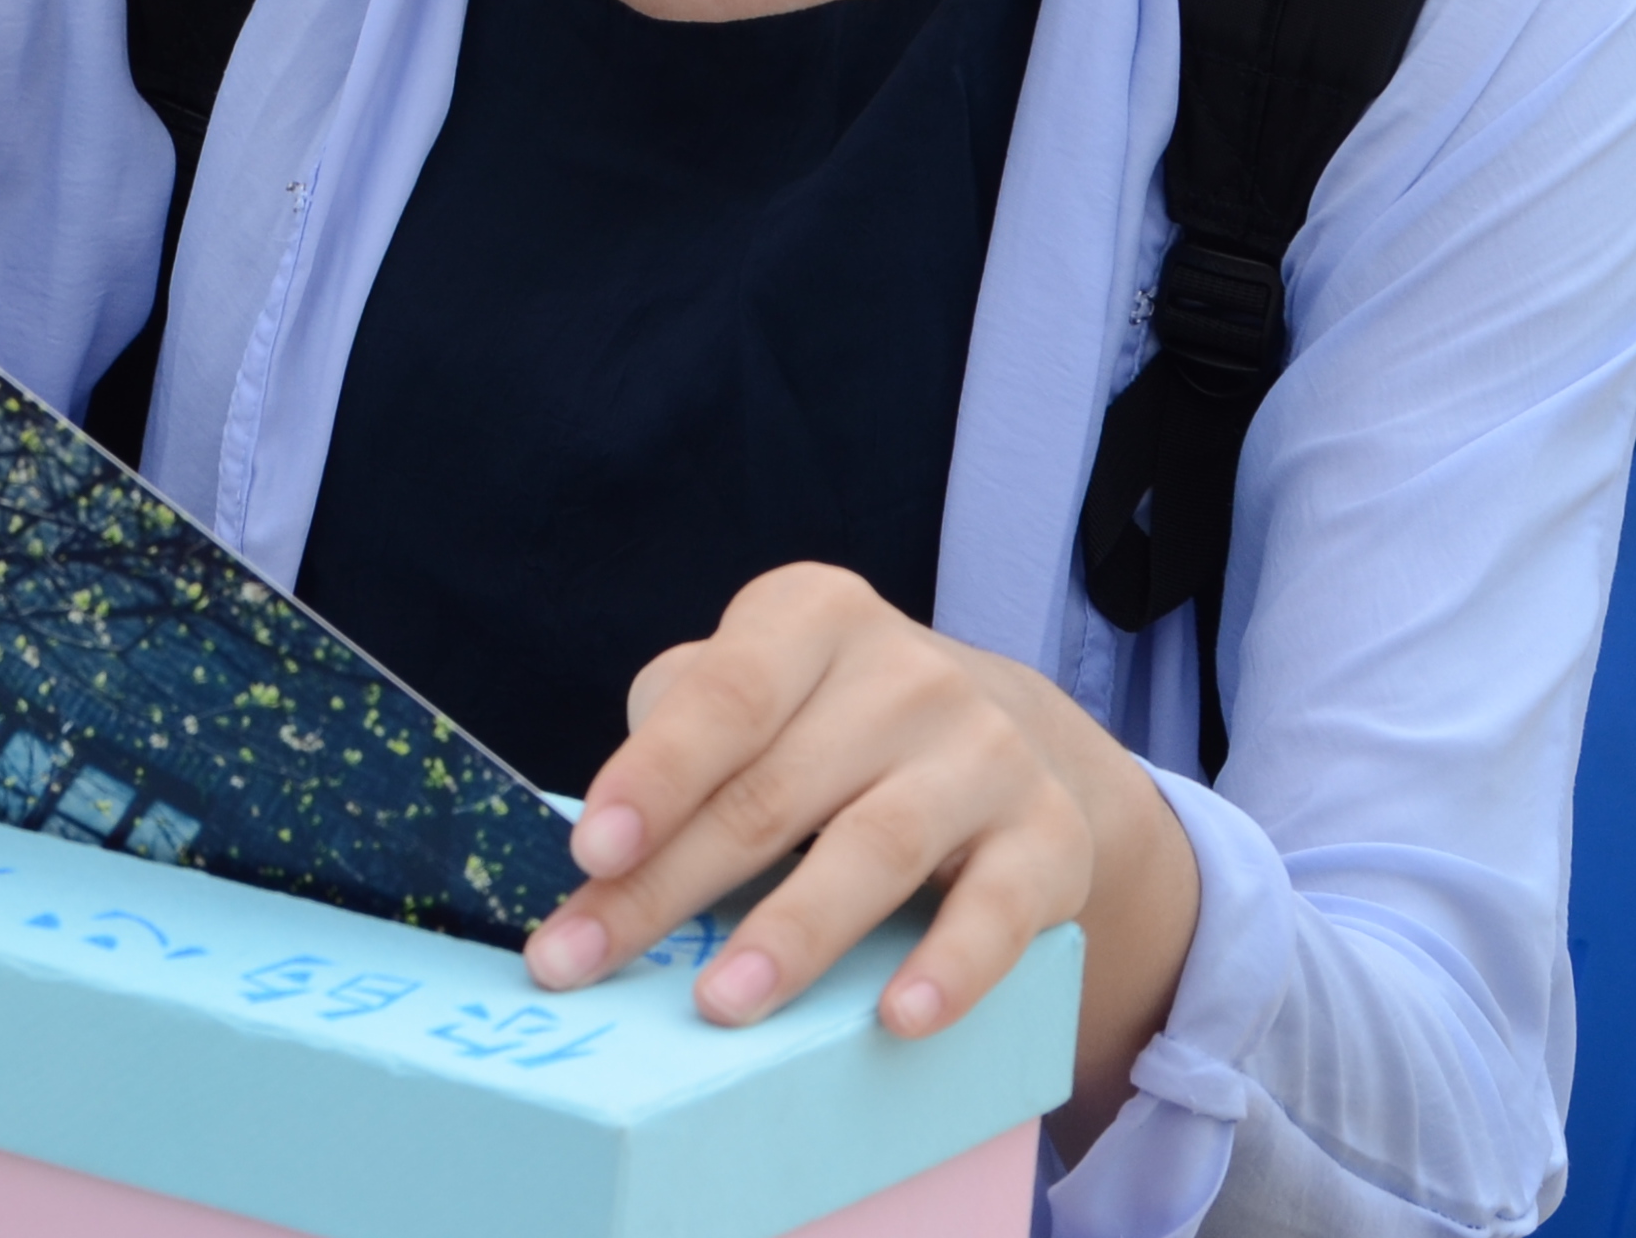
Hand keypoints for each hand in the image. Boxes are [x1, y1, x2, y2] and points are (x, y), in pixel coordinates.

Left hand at [520, 564, 1197, 1138]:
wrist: (1012, 742)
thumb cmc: (831, 727)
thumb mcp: (756, 691)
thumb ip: (677, 732)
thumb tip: (604, 846)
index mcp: (813, 619)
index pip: (726, 695)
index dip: (655, 774)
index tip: (591, 853)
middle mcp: (907, 674)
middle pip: (773, 791)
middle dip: (668, 886)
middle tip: (587, 964)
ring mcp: (987, 754)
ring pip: (877, 848)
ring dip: (792, 932)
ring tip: (722, 1002)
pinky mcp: (1048, 838)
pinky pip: (997, 911)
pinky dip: (950, 968)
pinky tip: (897, 1017)